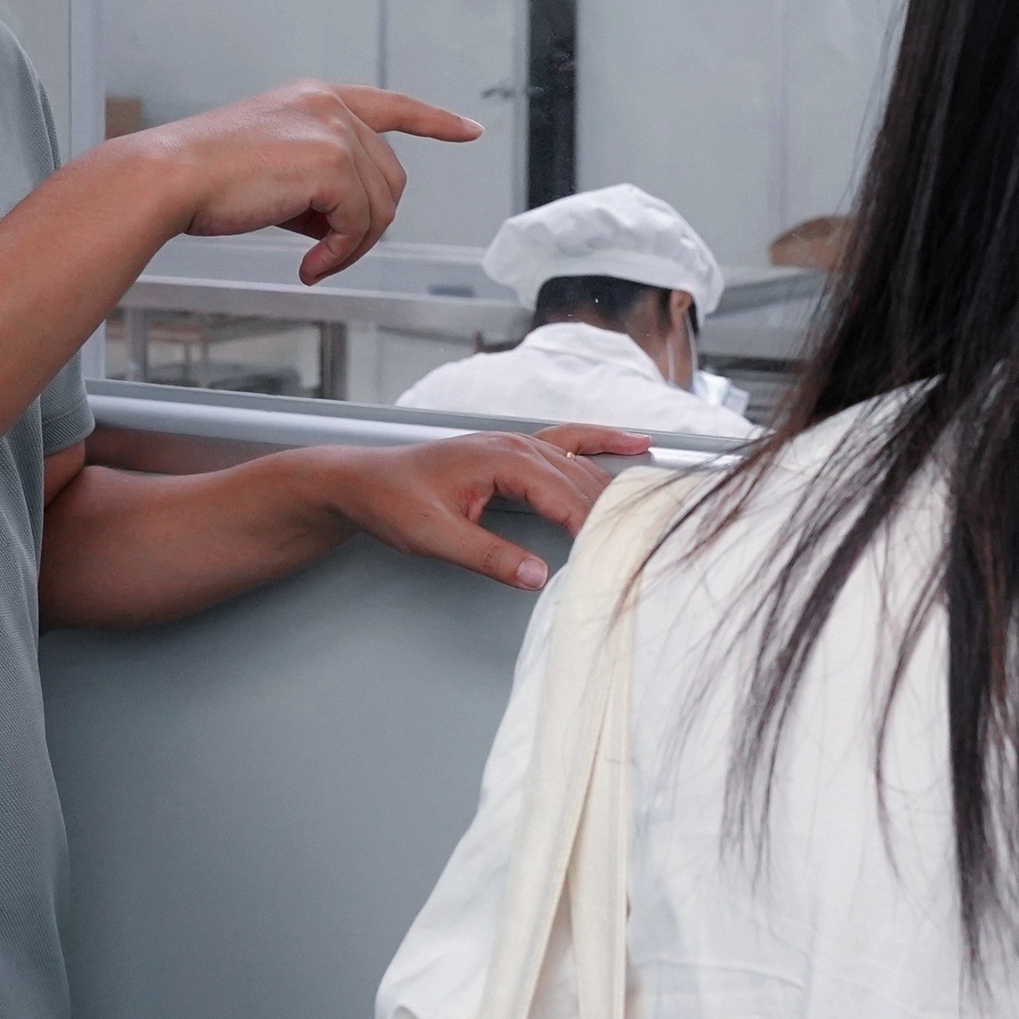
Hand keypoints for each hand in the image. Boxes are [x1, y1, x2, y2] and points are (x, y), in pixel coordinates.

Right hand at [125, 81, 483, 281]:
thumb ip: (316, 179)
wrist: (169, 178)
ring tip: (312, 260)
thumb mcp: (270, 166)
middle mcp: (330, 106)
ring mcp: (334, 131)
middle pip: (390, 177)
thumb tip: (342, 222)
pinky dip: (340, 254)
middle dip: (365, 223)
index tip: (468, 129)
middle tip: (324, 252)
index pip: (392, 105)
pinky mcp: (332, 162)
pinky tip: (308, 265)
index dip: (434, 121)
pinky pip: (360, 224)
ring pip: (381, 205)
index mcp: (315, 98)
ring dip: (351, 244)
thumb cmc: (202, 177)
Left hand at [320, 425, 652, 591]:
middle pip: (580, 481)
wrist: (364, 480)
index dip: (594, 527)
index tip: (618, 554)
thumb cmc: (393, 501)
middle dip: (614, 512)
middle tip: (649, 544)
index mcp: (501, 459)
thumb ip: (489, 557)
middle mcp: (516, 445)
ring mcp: (517, 444)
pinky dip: (603, 441)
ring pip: (581, 465)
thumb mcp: (436, 537)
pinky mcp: (515, 451)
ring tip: (654, 511)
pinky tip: (634, 442)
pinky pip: (570, 442)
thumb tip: (537, 577)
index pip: (563, 495)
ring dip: (616, 487)